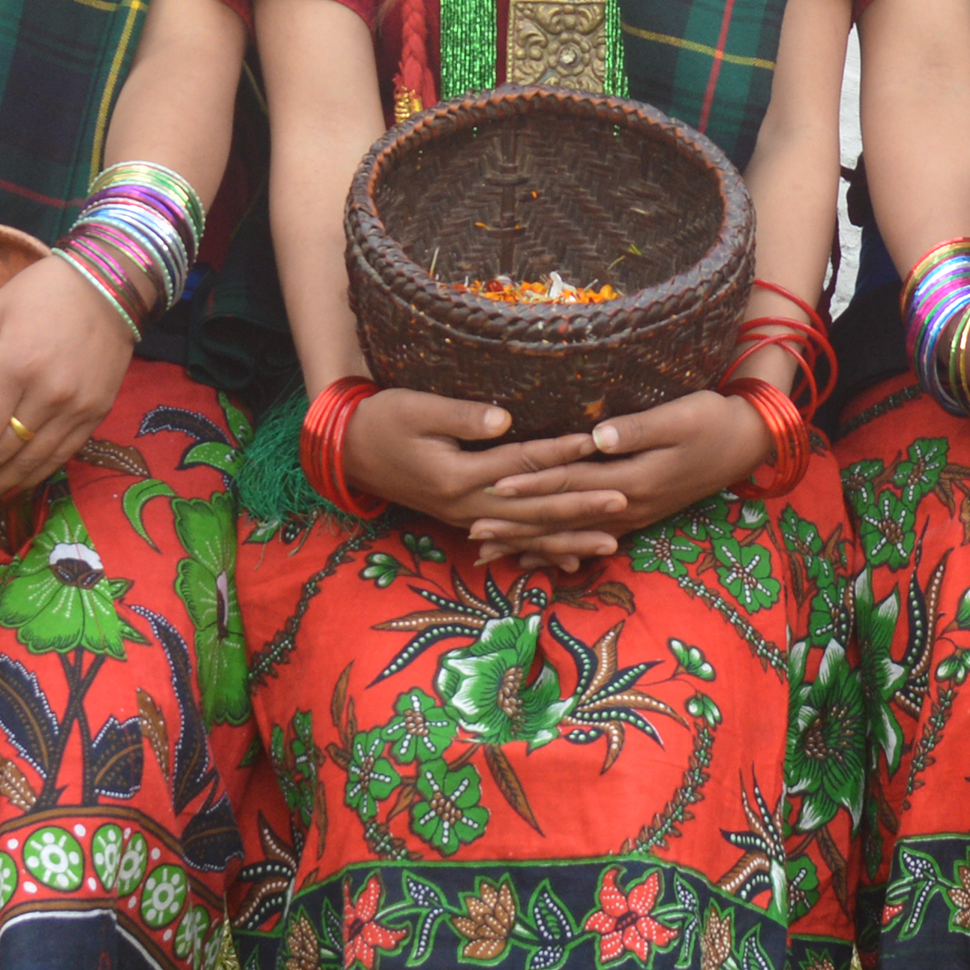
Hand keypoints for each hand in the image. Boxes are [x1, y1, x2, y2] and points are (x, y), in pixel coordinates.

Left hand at [0, 253, 137, 512]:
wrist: (110, 283)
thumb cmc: (44, 291)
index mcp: (16, 368)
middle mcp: (49, 396)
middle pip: (2, 458)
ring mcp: (77, 409)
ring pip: (32, 465)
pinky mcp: (97, 413)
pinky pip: (60, 456)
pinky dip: (32, 477)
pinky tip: (10, 487)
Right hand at [346, 388, 618, 564]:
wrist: (345, 451)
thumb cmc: (382, 419)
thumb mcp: (416, 408)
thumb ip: (461, 417)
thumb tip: (506, 420)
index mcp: (458, 475)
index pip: (521, 463)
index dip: (560, 452)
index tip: (596, 443)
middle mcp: (466, 504)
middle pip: (534, 508)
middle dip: (580, 506)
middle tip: (624, 501)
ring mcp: (466, 516)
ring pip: (528, 533)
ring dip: (570, 537)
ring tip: (612, 541)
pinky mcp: (465, 518)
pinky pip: (512, 539)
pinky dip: (542, 550)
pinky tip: (571, 560)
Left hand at [492, 386, 768, 550]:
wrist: (748, 442)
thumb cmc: (713, 420)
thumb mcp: (682, 416)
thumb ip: (639, 429)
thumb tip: (597, 436)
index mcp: (633, 478)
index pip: (570, 481)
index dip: (532, 483)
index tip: (494, 487)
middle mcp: (629, 505)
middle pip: (562, 517)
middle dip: (517, 525)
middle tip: (472, 532)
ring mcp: (634, 515)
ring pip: (572, 536)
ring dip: (531, 543)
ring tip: (491, 553)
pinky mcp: (639, 514)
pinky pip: (591, 539)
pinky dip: (562, 550)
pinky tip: (540, 558)